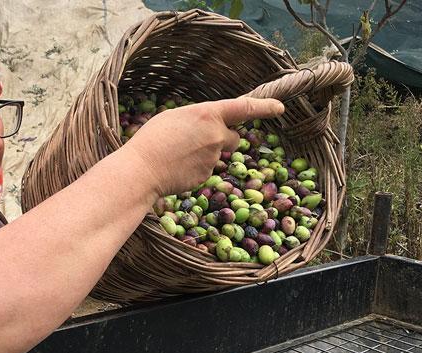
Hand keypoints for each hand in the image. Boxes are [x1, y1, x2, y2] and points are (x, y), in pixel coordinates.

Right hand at [121, 97, 283, 195]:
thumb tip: (208, 126)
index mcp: (208, 114)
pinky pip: (207, 169)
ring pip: (217, 154)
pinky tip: (177, 167)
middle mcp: (216, 135)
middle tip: (196, 141)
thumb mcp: (175, 117)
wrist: (142, 170)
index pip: (245, 108)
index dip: (265, 107)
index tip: (279, 108)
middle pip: (234, 137)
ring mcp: (214, 158)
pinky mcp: (207, 176)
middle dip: (222, 139)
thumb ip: (198, 119)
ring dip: (205, 154)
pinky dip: (195, 169)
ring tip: (178, 155)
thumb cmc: (152, 139)